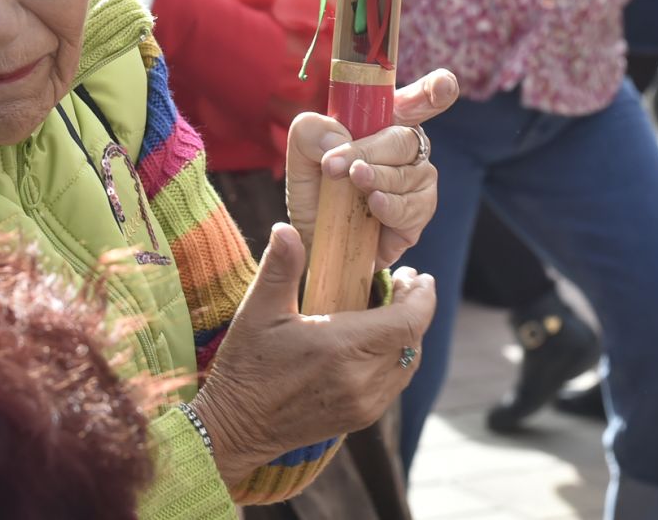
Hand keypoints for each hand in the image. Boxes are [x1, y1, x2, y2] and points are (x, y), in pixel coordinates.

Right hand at [191, 224, 436, 485]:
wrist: (235, 427)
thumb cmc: (246, 365)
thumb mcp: (258, 310)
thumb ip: (280, 267)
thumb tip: (285, 228)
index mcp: (343, 347)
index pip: (410, 322)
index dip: (422, 296)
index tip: (418, 275)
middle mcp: (361, 379)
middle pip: (414, 340)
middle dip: (414, 309)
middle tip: (400, 284)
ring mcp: (364, 404)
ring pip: (408, 364)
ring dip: (406, 336)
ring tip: (390, 310)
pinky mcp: (359, 418)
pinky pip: (394, 384)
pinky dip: (395, 359)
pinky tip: (375, 342)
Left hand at [286, 69, 456, 270]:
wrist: (316, 238)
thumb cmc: (315, 188)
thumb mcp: (301, 155)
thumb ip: (310, 132)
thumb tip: (338, 139)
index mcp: (383, 122)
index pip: (417, 99)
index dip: (436, 89)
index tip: (443, 86)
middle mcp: (406, 148)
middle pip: (404, 138)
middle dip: (371, 150)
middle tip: (337, 165)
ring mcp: (417, 182)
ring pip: (410, 173)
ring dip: (378, 178)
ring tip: (354, 184)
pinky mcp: (417, 215)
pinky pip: (414, 208)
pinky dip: (392, 205)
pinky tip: (374, 205)